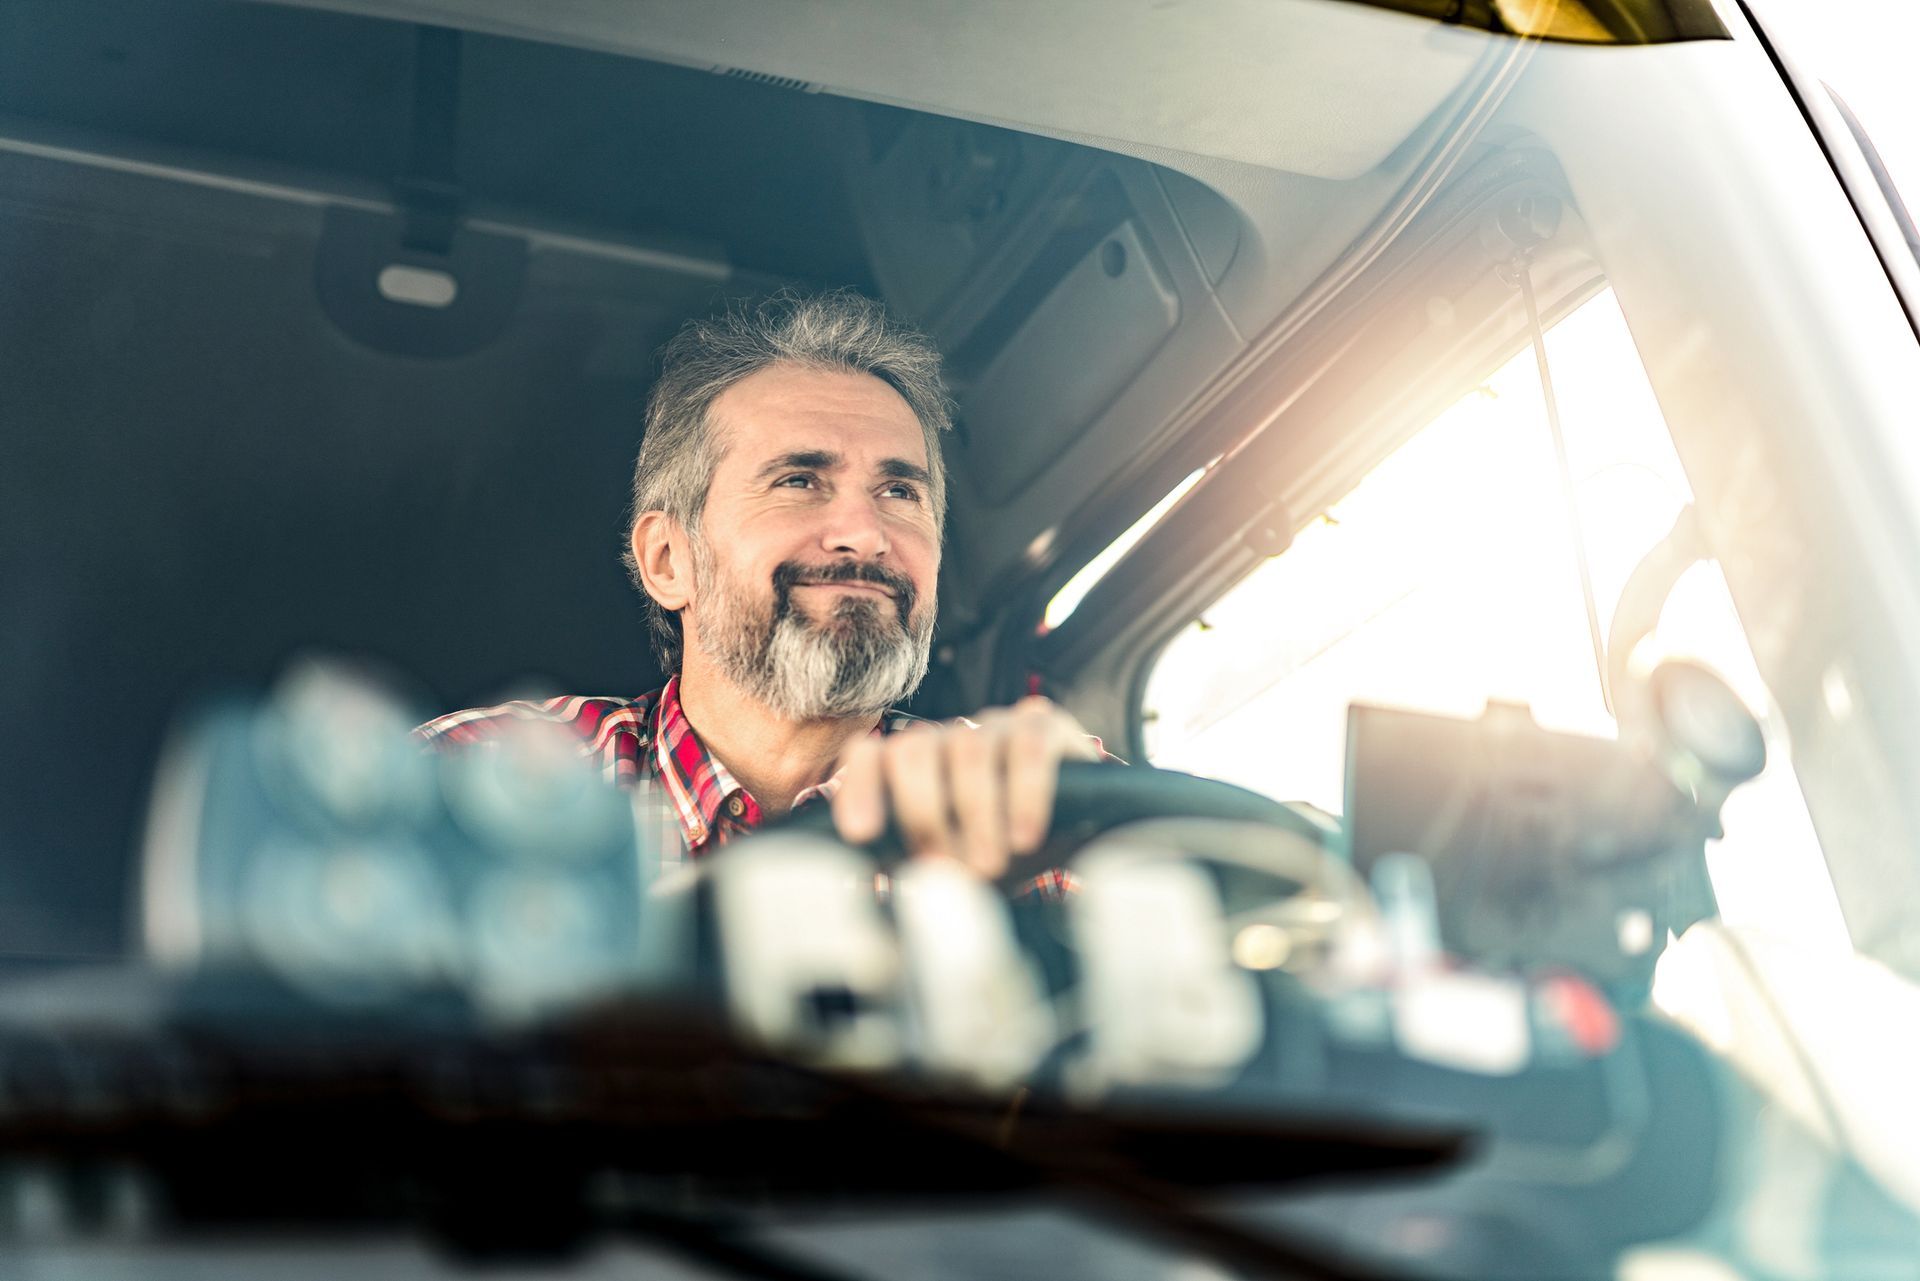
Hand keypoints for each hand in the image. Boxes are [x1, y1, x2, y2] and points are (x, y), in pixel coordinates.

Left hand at [830, 696, 1103, 875]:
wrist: (1082, 837)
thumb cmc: (1006, 852)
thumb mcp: (955, 866)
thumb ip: (915, 867)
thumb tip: (876, 892)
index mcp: (919, 765)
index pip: (873, 755)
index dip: (862, 787)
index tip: (862, 833)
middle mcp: (953, 736)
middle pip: (915, 751)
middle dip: (924, 814)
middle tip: (945, 865)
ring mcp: (999, 725)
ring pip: (968, 750)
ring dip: (974, 815)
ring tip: (988, 865)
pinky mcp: (1047, 725)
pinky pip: (1028, 748)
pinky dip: (1023, 795)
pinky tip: (1024, 837)